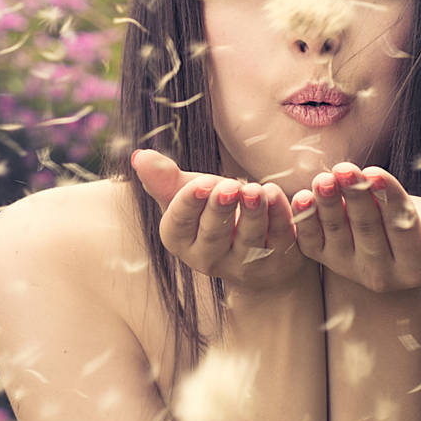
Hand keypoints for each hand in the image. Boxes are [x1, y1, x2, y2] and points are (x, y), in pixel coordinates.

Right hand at [130, 149, 312, 294]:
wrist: (255, 253)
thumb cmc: (215, 216)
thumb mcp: (190, 196)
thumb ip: (165, 179)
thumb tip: (139, 156)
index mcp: (181, 241)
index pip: (178, 225)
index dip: (190, 203)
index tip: (202, 183)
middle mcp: (210, 259)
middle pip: (213, 236)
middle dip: (221, 210)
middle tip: (231, 186)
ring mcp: (246, 264)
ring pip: (250, 239)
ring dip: (254, 212)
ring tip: (257, 189)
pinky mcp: (279, 261)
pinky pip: (281, 239)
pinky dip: (281, 216)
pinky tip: (278, 194)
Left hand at [291, 162, 420, 292]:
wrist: (396, 247)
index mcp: (416, 267)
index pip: (403, 227)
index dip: (389, 199)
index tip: (376, 173)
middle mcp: (381, 274)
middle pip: (367, 228)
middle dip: (355, 195)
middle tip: (344, 169)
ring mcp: (349, 269)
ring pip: (336, 233)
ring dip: (327, 204)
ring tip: (323, 178)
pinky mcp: (325, 260)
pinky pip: (311, 243)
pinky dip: (305, 221)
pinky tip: (302, 198)